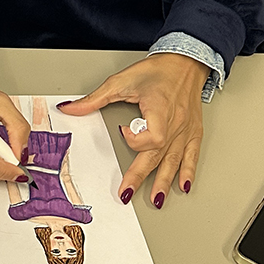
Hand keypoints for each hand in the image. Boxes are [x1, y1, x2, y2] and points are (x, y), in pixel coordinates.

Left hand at [59, 53, 205, 206]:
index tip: (124, 131)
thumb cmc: (158, 70)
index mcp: (160, 110)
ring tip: (156, 200)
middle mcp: (176, 123)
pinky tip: (183, 186)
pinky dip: (187, 171)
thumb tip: (70, 108)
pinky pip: (192, 155)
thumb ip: (95, 98)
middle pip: (158, 155)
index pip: (152, 137)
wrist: (185, 63)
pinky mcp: (193, 131)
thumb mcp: (122, 80)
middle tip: (127, 194)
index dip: (136, 139)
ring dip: (165, 181)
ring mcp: (186, 130)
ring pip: (174, 160)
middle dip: (141, 176)